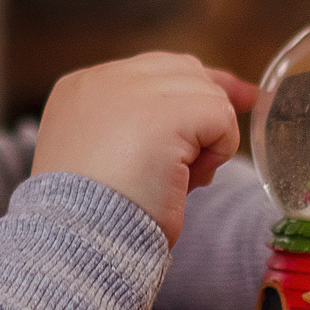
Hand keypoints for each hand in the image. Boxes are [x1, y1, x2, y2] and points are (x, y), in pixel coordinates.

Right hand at [32, 54, 255, 244]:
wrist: (78, 241)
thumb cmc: (95, 215)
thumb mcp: (105, 155)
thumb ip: (139, 126)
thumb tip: (204, 115)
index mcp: (80, 89)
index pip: (150, 69)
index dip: (189, 87)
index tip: (231, 97)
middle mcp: (103, 79)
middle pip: (183, 71)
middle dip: (210, 104)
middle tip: (219, 144)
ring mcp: (133, 91)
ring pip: (206, 93)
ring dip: (207, 138)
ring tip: (179, 178)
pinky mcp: (166, 114)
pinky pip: (221, 117)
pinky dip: (219, 149)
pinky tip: (190, 178)